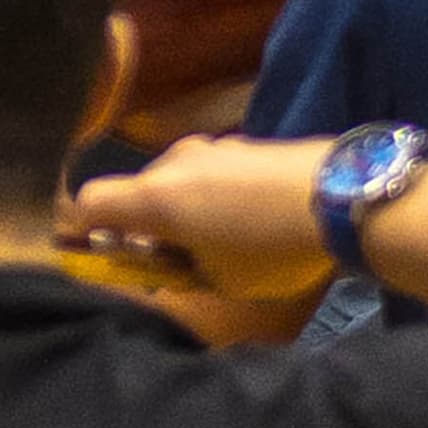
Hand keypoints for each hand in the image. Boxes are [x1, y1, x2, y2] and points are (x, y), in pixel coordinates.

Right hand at [64, 134, 342, 302]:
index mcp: (153, 197)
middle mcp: (171, 163)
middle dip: (148, 226)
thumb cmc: (269, 247)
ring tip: (227, 243)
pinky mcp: (246, 145)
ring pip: (178, 181)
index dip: (85, 231)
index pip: (87, 202)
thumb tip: (170, 263)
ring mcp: (211, 148)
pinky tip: (258, 220)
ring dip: (187, 210)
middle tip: (179, 262)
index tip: (108, 256)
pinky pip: (212, 174)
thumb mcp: (221, 282)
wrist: (342, 196)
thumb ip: (182, 271)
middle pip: (137, 193)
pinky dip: (218, 197)